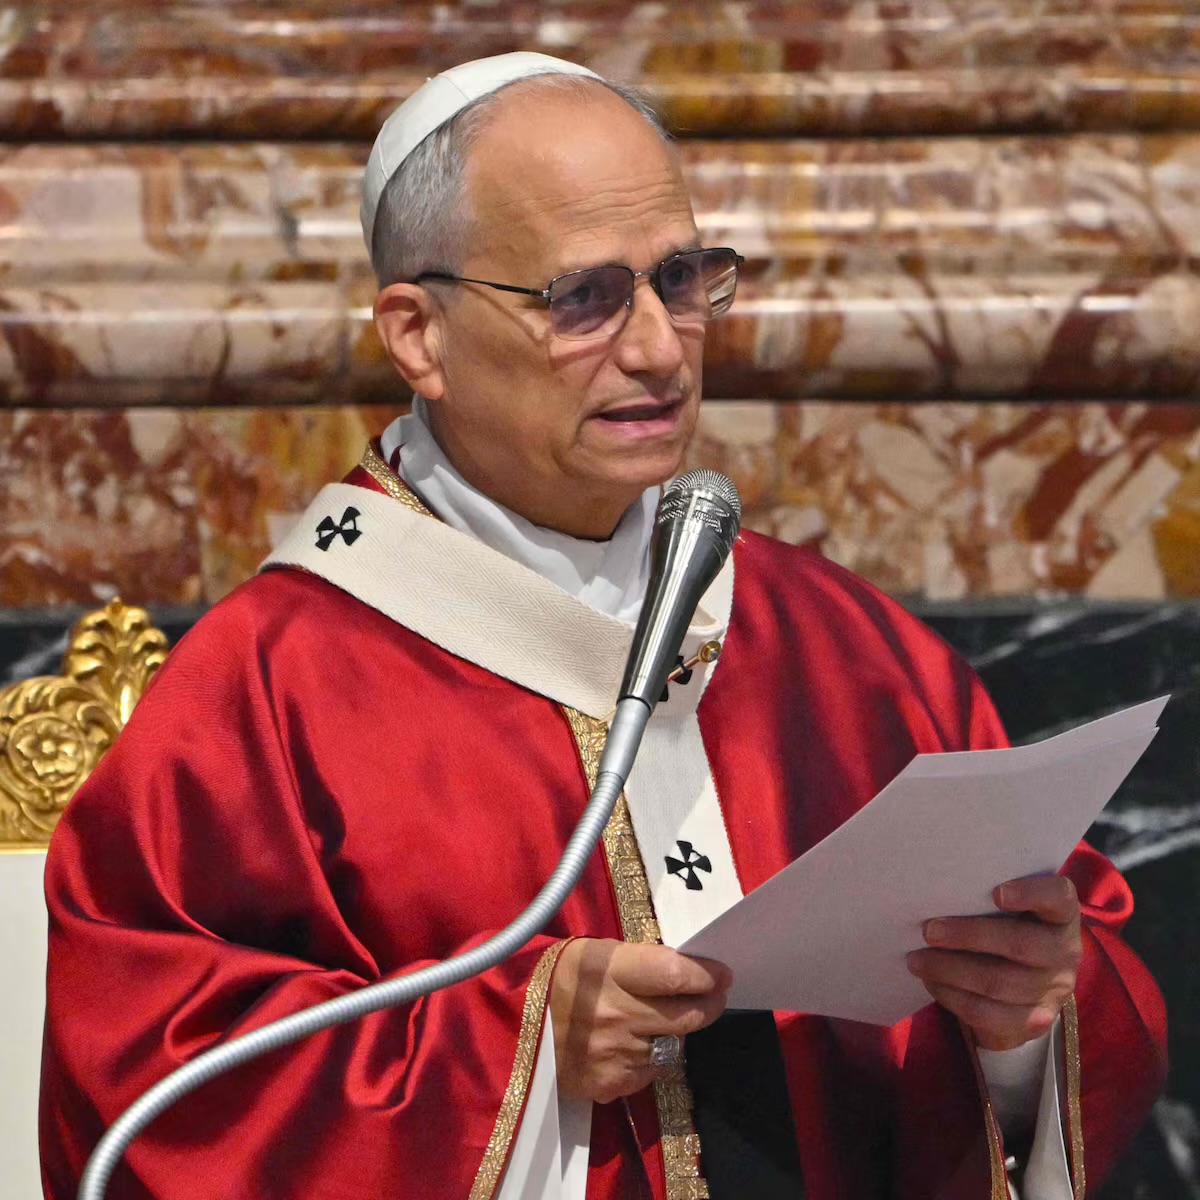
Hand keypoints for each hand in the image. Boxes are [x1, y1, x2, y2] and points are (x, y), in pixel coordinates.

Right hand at [549, 938, 730, 1102]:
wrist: (505, 1026)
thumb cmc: (554, 979)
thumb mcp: (594, 954)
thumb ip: (639, 962)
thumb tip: (686, 969)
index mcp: (609, 971)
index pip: (675, 975)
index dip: (707, 974)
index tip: (721, 972)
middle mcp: (616, 1014)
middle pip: (686, 1015)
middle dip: (709, 1004)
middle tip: (714, 994)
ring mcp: (614, 1055)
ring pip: (673, 1046)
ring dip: (676, 1032)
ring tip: (663, 1018)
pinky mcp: (609, 1085)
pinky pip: (650, 1072)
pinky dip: (650, 1058)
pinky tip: (634, 1044)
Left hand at [906, 874, 1081, 1050]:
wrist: (1026, 988)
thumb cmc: (1007, 930)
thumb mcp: (1009, 911)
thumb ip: (985, 898)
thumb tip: (936, 891)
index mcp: (1061, 916)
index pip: (1059, 897)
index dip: (1032, 893)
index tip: (997, 892)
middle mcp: (1065, 953)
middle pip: (1020, 944)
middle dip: (968, 936)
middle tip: (928, 930)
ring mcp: (1052, 991)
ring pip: (997, 983)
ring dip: (949, 969)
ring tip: (917, 959)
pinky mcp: (1032, 1022)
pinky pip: (987, 1012)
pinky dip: (952, 996)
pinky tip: (931, 982)